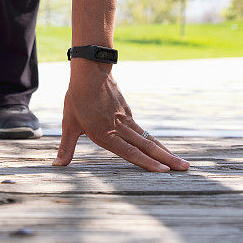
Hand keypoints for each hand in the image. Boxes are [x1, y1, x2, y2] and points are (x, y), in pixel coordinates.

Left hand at [53, 60, 189, 171]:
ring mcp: (126, 120)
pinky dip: (155, 141)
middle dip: (166, 160)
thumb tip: (56, 166)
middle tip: (185, 169)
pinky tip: (162, 149)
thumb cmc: (77, 98)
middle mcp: (119, 128)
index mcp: (105, 134)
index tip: (163, 172)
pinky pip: (143, 131)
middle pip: (146, 146)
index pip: (129, 152)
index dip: (146, 163)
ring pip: (148, 138)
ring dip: (165, 151)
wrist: (90, 71)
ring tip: (182, 162)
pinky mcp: (128, 113)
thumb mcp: (69, 124)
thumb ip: (66, 148)